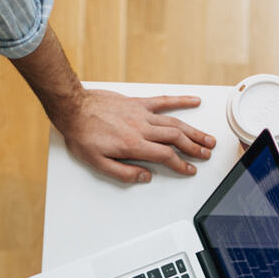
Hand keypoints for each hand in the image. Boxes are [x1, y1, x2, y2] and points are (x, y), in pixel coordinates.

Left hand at [53, 89, 216, 182]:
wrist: (71, 107)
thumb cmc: (82, 134)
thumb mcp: (98, 163)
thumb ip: (124, 173)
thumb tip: (144, 177)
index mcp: (133, 145)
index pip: (165, 156)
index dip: (181, 165)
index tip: (190, 169)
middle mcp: (141, 128)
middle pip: (176, 138)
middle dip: (194, 147)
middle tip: (206, 153)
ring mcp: (141, 113)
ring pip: (174, 122)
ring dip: (193, 131)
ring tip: (207, 138)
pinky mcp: (137, 102)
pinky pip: (162, 101)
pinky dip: (180, 100)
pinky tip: (193, 101)